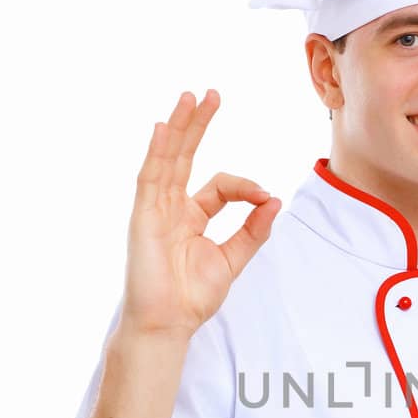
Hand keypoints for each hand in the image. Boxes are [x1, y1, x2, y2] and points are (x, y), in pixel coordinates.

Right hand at [122, 90, 280, 337]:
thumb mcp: (232, 260)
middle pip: (185, 156)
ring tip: (190, 97)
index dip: (246, 186)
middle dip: (198, 125)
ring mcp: (154, 209)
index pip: (220, 185)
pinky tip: (163, 128)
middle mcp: (171, 207)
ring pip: (167, 158)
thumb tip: (275, 200)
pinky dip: (157, 152)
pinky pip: (149, 177)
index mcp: (192, 216)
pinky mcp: (143, 216)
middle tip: (211, 94)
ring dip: (178, 127)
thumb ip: (253, 231)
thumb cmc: (192, 297)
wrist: (168, 324)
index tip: (266, 198)